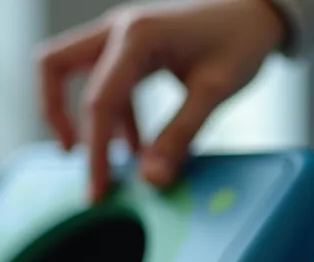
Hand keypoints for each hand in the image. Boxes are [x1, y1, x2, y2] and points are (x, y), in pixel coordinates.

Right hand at [37, 0, 285, 201]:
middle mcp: (119, 29)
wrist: (259, 10)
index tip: (98, 191)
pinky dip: (114, 114)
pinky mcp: (131, 47)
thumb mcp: (215, 91)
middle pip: (54, 66)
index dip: (94, 152)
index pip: (98, 101)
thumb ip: (180, 135)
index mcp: (138, 36)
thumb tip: (151, 180)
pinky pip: (104, 80)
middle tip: (73, 158)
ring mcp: (121, 35)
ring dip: (86, 117)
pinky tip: (136, 145)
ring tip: (111, 162)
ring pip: (72, 71)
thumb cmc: (242, 40)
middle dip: (55, 115)